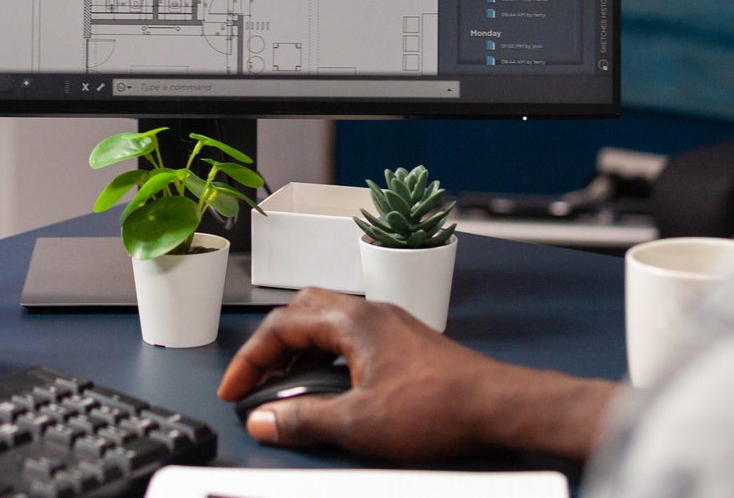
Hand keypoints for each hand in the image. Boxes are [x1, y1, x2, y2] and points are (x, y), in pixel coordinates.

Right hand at [217, 288, 617, 462]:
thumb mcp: (359, 423)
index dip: (250, 360)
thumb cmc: (439, 407)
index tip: (236, 390)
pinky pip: (351, 335)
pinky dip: (326, 354)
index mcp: (354, 322)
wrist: (497, 407)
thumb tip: (265, 421)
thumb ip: (305, 420)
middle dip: (271, 344)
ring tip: (285, 383)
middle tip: (256, 379)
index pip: (282, 326)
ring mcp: (390, 325)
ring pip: (328, 320)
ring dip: (300, 347)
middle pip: (302, 310)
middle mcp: (371, 314)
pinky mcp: (405, 343)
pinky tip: (329, 384)